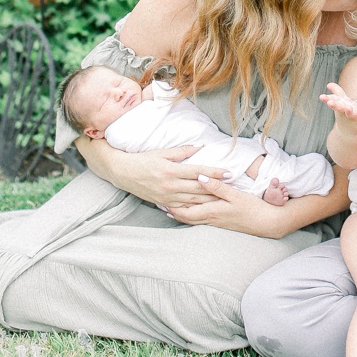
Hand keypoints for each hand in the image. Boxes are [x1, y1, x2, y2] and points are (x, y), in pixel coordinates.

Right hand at [79, 140, 225, 212]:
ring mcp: (167, 196)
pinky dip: (194, 209)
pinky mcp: (163, 203)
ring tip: (224, 199)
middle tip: (233, 188)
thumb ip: (182, 150)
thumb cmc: (143, 159)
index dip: (215, 173)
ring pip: (193, 201)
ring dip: (209, 200)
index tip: (229, 173)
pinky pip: (182, 208)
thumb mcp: (162, 152)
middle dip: (217, 188)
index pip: (199, 171)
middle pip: (199, 188)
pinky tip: (205, 209)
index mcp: (172, 170)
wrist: (122, 172)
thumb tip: (200, 147)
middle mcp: (170, 185)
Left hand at [166, 176, 287, 236]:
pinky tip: (191, 213)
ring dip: (181, 215)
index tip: (162, 198)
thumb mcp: (235, 195)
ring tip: (170, 209)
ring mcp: (217, 223)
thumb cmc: (252, 208)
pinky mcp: (222, 224)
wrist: (267, 223)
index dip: (173, 206)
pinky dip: (192, 217)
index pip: (187, 211)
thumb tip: (200, 176)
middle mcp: (212, 219)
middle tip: (160, 203)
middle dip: (173, 211)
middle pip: (187, 217)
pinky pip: (201, 221)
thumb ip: (217, 186)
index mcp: (212, 211)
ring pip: (193, 220)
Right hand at [320, 83, 356, 131]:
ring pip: (352, 115)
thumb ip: (337, 93)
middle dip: (336, 106)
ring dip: (350, 113)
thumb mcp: (342, 104)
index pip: (333, 103)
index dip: (328, 100)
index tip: (321, 97)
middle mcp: (346, 113)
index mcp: (340, 108)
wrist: (350, 134)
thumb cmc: (345, 115)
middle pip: (340, 109)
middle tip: (331, 103)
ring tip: (349, 108)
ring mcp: (354, 119)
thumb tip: (328, 84)